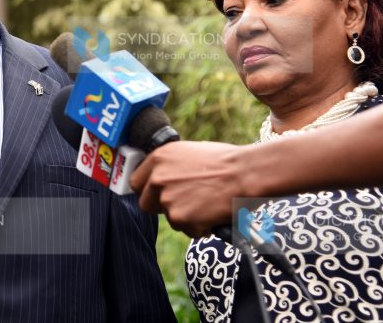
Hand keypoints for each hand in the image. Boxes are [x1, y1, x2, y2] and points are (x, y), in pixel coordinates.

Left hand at [130, 140, 248, 237]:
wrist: (246, 173)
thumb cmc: (225, 161)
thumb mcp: (189, 152)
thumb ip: (170, 166)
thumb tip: (162, 176)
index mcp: (158, 158)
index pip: (136, 183)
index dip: (148, 191)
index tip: (157, 196)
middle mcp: (157, 179)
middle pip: (146, 205)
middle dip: (162, 208)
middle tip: (183, 205)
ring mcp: (168, 200)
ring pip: (170, 219)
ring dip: (186, 217)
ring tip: (207, 204)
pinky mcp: (181, 218)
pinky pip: (188, 230)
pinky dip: (200, 227)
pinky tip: (213, 214)